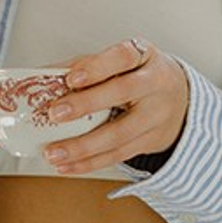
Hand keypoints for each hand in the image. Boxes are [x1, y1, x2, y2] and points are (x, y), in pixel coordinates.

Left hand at [42, 37, 188, 175]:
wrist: (181, 99)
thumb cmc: (138, 75)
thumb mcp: (121, 61)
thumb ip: (84, 65)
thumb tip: (40, 77)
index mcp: (145, 57)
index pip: (123, 57)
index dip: (98, 67)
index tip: (72, 78)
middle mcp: (156, 84)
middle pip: (123, 94)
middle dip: (86, 105)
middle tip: (54, 114)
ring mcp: (157, 116)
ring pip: (119, 134)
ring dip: (82, 146)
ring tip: (53, 152)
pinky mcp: (151, 142)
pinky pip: (118, 155)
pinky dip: (89, 163)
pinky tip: (67, 166)